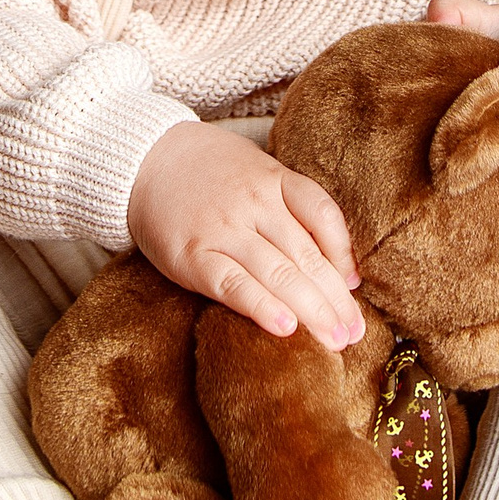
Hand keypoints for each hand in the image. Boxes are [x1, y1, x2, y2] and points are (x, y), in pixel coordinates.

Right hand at [127, 121, 366, 350]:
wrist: (143, 158)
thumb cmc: (208, 173)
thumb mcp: (255, 171)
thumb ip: (292, 207)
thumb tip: (340, 264)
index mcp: (274, 180)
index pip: (322, 215)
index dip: (344, 255)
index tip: (355, 288)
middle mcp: (254, 203)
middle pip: (307, 255)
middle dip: (335, 299)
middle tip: (355, 333)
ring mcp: (223, 228)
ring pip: (279, 273)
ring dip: (312, 312)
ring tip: (334, 341)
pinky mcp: (193, 255)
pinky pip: (234, 284)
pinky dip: (262, 307)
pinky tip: (286, 328)